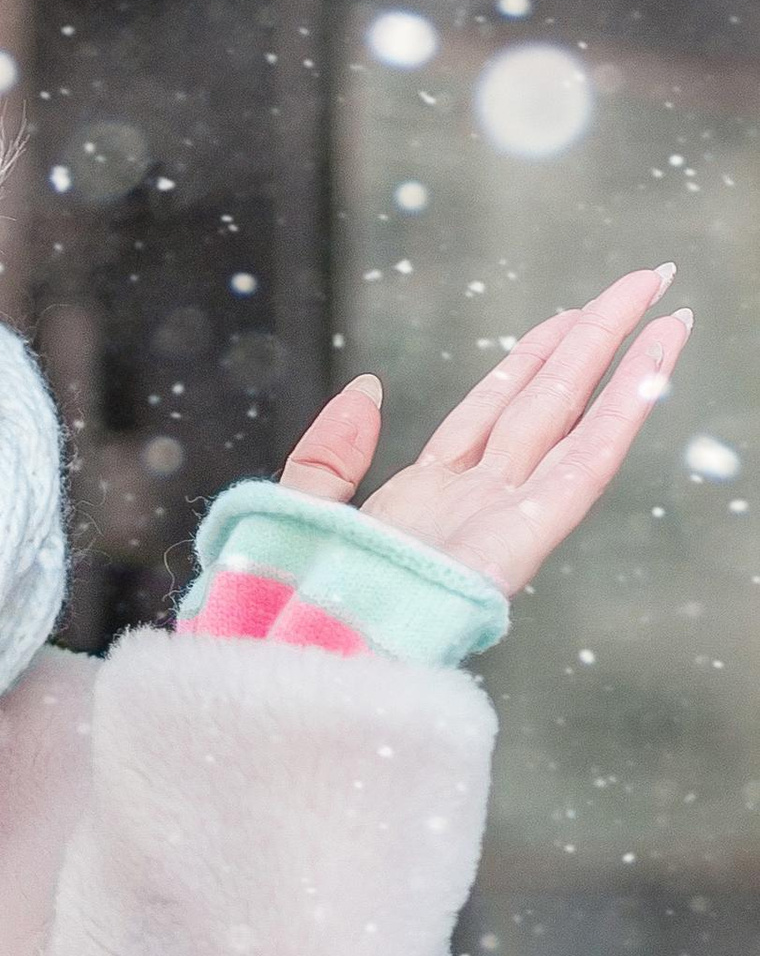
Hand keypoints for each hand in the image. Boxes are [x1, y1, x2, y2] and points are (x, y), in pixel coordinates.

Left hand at [277, 264, 688, 599]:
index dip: (532, 356)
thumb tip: (367, 388)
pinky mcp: (518, 541)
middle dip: (591, 338)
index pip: (492, 408)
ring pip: (572, 419)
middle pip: (543, 399)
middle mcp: (472, 502)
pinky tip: (654, 364)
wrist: (301, 673)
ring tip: (663, 305)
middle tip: (640, 282)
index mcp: (424, 497)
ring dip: (622, 359)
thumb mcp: (294, 511)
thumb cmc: (291, 617)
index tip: (568, 312)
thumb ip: (328, 453)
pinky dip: (622, 413)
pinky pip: (582, 466)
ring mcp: (500, 519)